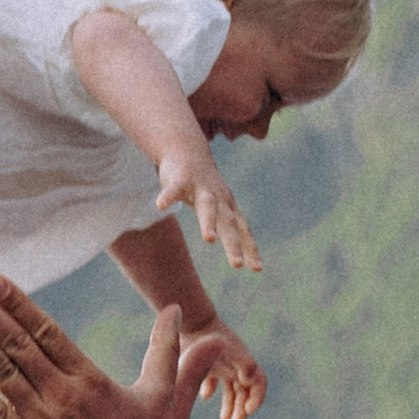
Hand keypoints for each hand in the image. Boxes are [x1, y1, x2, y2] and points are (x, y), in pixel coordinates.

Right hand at [156, 143, 261, 273]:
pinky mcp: (180, 178)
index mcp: (228, 208)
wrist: (187, 148)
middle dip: (233, 244)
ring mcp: (200, 187)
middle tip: (237, 265)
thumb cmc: (205, 185)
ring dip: (209, 222)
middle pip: (228, 223)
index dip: (250, 249)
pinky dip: (168, 197)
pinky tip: (160, 207)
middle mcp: (218, 198)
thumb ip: (229, 227)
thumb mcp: (221, 206)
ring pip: (207, 207)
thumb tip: (242, 254)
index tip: (257, 269)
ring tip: (209, 240)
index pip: (242, 230)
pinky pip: (173, 189)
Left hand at [194, 317, 266, 418]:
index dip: (257, 398)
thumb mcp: (230, 350)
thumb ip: (244, 363)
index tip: (249, 411)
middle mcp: (236, 365)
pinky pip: (213, 380)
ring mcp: (222, 364)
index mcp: (244, 364)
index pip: (259, 383)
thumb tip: (250, 379)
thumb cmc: (211, 337)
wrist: (193, 320)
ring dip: (230, 404)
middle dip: (242, 408)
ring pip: (231, 389)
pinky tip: (204, 395)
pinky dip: (211, 390)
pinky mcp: (206, 363)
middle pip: (244, 391)